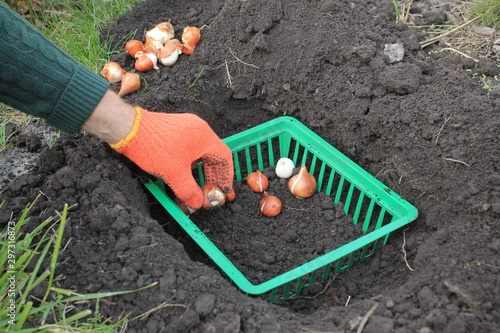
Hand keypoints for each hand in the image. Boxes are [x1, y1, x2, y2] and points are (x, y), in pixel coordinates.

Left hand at [110, 107, 233, 208]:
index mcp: (204, 136)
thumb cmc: (153, 147)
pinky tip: (183, 177)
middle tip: (208, 193)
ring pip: (199, 154)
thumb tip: (198, 203)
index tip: (223, 190)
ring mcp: (185, 128)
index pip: (224, 158)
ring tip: (195, 189)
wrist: (127, 128)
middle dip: (211, 177)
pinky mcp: (173, 131)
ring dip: (199, 173)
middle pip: (212, 156)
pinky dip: (188, 165)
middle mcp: (198, 129)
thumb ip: (189, 191)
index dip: (226, 176)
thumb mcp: (175, 174)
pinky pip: (188, 149)